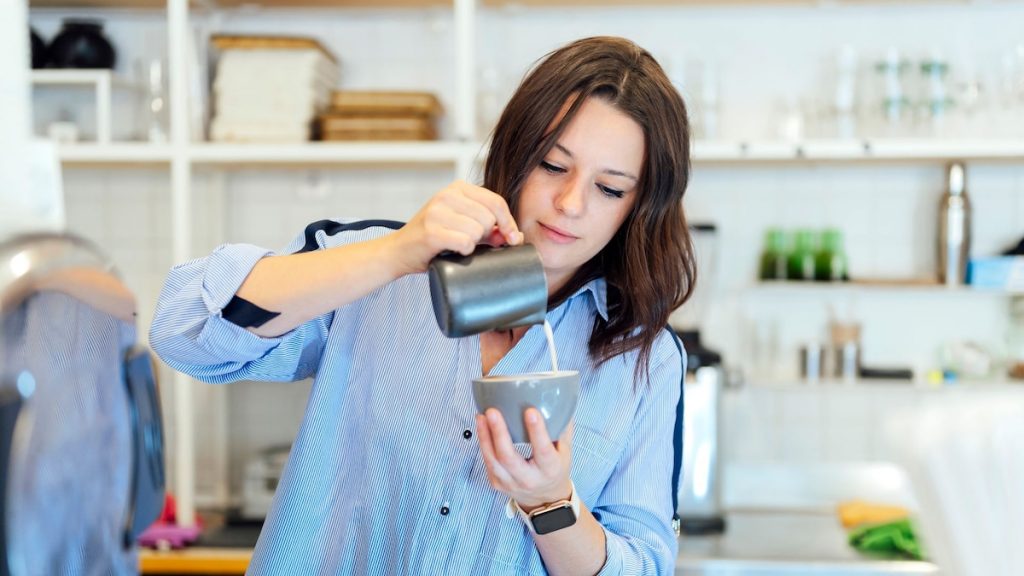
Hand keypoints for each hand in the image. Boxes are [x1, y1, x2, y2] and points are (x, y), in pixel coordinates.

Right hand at [387, 180, 523, 275]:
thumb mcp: (461, 225)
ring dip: (472, 244)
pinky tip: (452, 250)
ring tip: (456, 244)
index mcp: (457, 188)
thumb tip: (514, 236)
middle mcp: (447, 195)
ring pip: (478, 230)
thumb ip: (488, 227)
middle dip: (486, 235)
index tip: (511, 238)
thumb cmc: (433, 238)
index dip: (509, 222)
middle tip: (469, 240)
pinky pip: (466, 243)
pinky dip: (463, 251)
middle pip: (489, 218)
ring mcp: (437, 211)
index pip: (496, 202)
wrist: (398, 251)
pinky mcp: (431, 231)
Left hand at [476, 407, 573, 510]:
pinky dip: (483, 442)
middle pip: (508, 457)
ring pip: (492, 460)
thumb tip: (560, 400)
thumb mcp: (565, 451)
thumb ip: (562, 428)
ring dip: (484, 436)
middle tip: (493, 412)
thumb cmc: (555, 469)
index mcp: (549, 470)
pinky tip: (481, 425)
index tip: (530, 411)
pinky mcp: (497, 483)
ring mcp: (510, 483)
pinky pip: (487, 462)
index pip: (542, 450)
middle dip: (498, 433)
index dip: (536, 431)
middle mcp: (528, 480)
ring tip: (481, 415)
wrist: (544, 499)